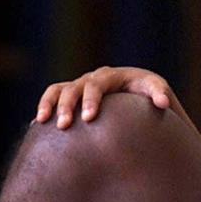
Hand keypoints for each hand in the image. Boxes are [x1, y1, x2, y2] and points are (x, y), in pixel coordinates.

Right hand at [35, 66, 173, 128]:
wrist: (136, 89)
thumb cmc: (148, 90)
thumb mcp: (156, 89)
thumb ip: (159, 94)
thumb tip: (163, 103)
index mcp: (111, 75)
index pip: (97, 85)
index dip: (91, 100)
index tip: (88, 118)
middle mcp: (92, 78)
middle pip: (74, 88)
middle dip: (67, 106)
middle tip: (65, 126)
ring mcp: (80, 85)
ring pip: (58, 90)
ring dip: (49, 105)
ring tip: (44, 122)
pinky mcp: (72, 94)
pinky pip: (53, 96)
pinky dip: (44, 107)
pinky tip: (37, 126)